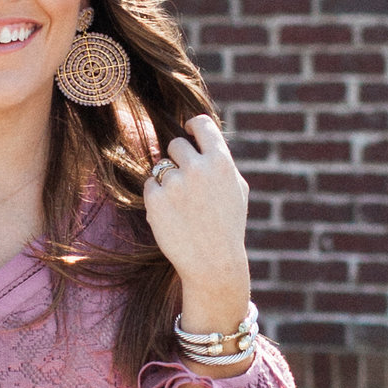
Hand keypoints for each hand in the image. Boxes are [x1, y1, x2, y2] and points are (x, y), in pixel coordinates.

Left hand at [139, 115, 251, 323]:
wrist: (214, 263)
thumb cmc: (228, 226)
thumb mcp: (238, 190)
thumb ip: (222, 162)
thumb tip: (203, 139)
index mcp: (221, 162)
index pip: (202, 124)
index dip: (192, 125)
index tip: (188, 131)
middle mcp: (197, 167)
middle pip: (175, 144)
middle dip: (178, 159)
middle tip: (185, 182)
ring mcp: (174, 183)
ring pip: (160, 167)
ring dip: (167, 180)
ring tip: (182, 206)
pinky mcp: (155, 199)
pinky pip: (149, 186)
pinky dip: (157, 198)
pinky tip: (172, 215)